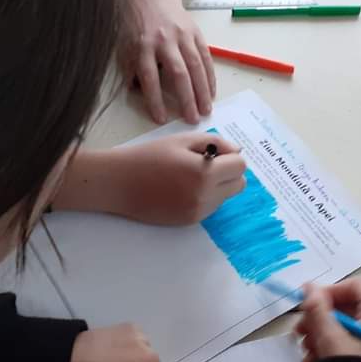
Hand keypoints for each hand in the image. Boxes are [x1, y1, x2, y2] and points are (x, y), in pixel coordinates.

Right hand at [107, 134, 246, 224]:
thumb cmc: (149, 156)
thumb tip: (236, 151)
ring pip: (225, 197)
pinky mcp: (189, 221)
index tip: (213, 152)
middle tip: (205, 163)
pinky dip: (204, 197)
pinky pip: (210, 207)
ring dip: (217, 186)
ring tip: (189, 176)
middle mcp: (205, 197)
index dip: (229, 156)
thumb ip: (214, 142)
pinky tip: (182, 188)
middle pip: (238, 184)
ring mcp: (198, 212)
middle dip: (228, 172)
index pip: (240, 166)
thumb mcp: (182, 140)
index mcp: (205, 173)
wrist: (120, 183)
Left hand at [128, 0, 215, 123]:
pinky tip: (212, 92)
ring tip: (206, 110)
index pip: (149, 76)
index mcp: (143, 45)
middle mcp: (164, 41)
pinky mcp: (196, 33)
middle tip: (192, 119)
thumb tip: (137, 92)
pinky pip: (205, 57)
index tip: (161, 118)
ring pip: (196, 66)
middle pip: (178, 73)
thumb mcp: (124, 44)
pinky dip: (210, 76)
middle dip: (186, 98)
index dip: (155, 99)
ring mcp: (182, 36)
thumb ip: (129, 68)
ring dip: (202, 90)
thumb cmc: (136, 24)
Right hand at [294, 280, 360, 361]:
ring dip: (322, 335)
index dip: (329, 291)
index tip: (308, 305)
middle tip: (300, 331)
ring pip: (348, 329)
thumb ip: (317, 310)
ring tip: (305, 352)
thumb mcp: (329, 338)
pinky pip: (353, 346)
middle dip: (321, 318)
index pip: (355, 287)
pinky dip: (332, 348)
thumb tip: (309, 287)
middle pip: (350, 309)